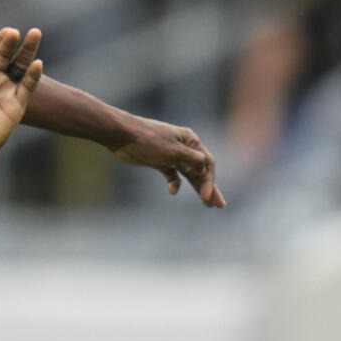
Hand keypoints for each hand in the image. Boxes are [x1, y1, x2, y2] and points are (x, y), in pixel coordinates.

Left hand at [0, 28, 43, 160]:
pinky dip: (34, 75)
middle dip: (11, 42)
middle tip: (15, 32)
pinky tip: (38, 64)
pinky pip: (28, 86)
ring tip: (34, 34)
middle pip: (6, 54)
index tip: (6, 31)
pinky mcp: (17, 103)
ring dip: (28, 50)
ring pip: (21, 65)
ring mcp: (7, 89)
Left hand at [111, 118, 226, 207]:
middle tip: (218, 205)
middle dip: (209, 187)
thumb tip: (204, 169)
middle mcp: (183, 147)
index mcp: (190, 140)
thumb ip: (193, 160)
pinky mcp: (159, 161)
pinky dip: (174, 183)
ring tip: (207, 204)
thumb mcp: (174, 150)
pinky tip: (172, 191)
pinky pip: (172, 174)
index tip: (207, 196)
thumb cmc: (149, 140)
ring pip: (188, 174)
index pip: (207, 163)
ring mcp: (171, 154)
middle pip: (200, 170)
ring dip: (196, 187)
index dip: (210, 181)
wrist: (121, 135)